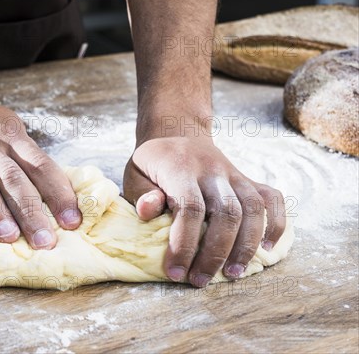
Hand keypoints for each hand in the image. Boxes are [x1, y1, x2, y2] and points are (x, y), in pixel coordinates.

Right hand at [0, 82, 81, 248]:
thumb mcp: (8, 128)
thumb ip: (27, 158)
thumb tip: (58, 195)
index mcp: (12, 136)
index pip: (41, 165)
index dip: (58, 193)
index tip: (72, 221)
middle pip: (13, 178)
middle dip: (31, 210)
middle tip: (45, 241)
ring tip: (9, 236)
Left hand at [123, 133, 285, 286]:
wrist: (176, 132)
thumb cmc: (152, 162)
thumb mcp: (135, 173)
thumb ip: (142, 193)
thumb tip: (149, 212)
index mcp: (181, 170)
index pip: (190, 209)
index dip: (184, 244)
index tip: (175, 272)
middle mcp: (213, 171)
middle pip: (226, 213)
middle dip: (216, 253)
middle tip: (201, 280)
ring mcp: (234, 174)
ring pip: (253, 208)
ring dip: (246, 245)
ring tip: (234, 273)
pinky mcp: (247, 179)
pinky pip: (272, 198)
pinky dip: (276, 222)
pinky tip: (267, 248)